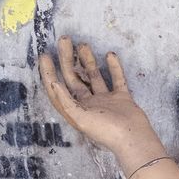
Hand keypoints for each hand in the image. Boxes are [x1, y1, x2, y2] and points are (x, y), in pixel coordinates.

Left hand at [38, 35, 165, 173]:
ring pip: (94, 76)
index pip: (58, 88)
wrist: (133, 138)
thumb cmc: (105, 131)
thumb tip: (53, 83)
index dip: (49, 72)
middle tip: (64, 40)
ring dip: (87, 60)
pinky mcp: (122, 98)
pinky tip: (109, 54)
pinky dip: (114, 67)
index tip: (45, 55)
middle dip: (68, 58)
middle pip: (74, 78)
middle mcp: (89, 104)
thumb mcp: (80, 118)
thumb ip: (66, 101)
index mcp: (76, 110)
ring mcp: (106, 101)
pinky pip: (117, 79)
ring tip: (83, 44)